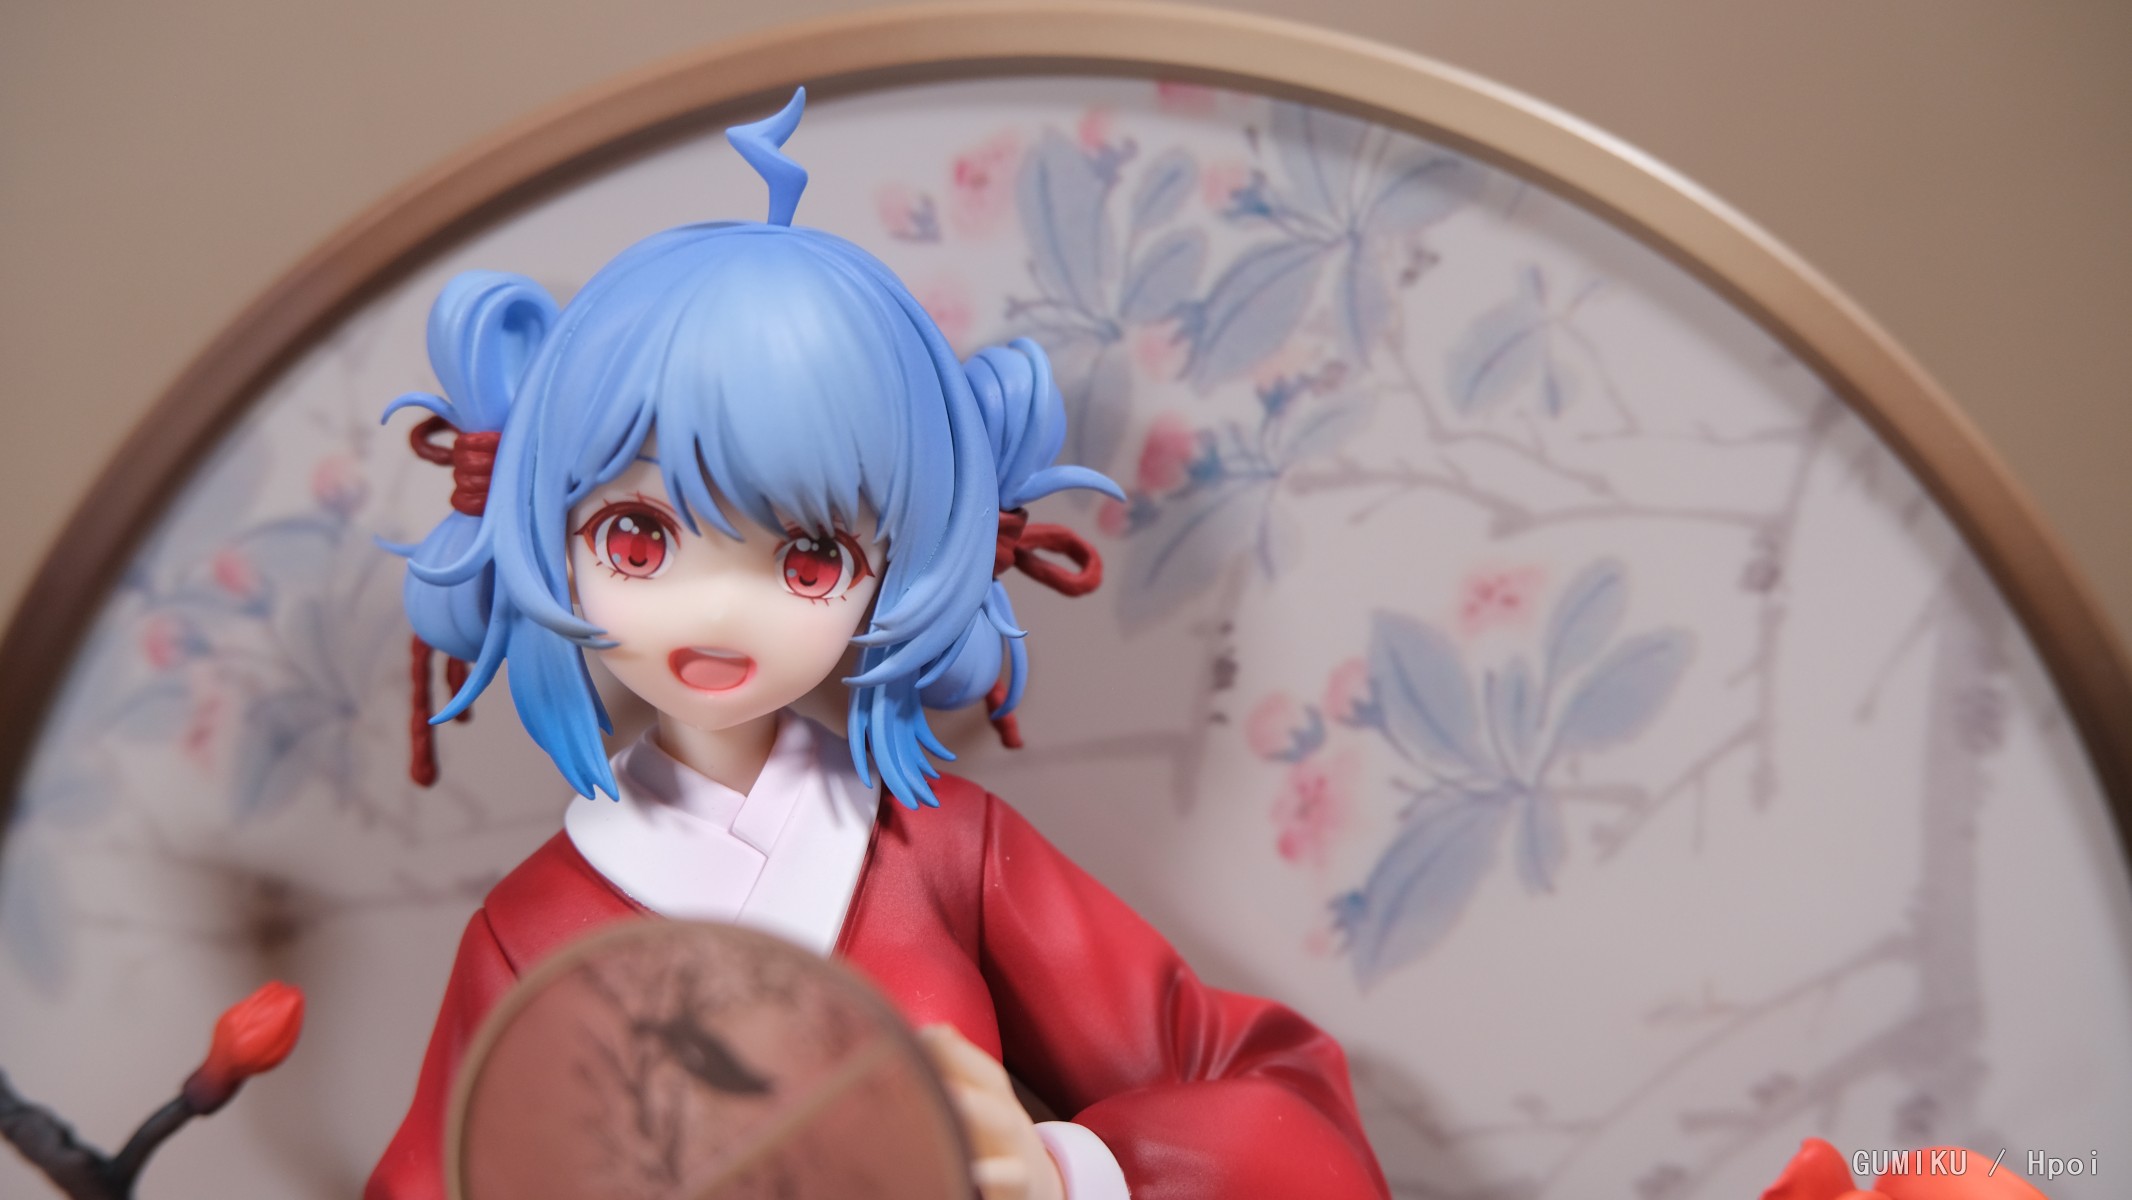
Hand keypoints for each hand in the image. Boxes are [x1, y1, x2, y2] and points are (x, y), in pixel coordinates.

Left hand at [917, 1023, 1064, 1199]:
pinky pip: (1010, 1175)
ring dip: (977, 1106)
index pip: (979, 1066)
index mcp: (998, 1100)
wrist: (1044, 1188)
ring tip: (950, 1095)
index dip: (954, 1047)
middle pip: (990, 1083)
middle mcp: (1010, 1117)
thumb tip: (935, 1029)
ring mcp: (1018, 1148)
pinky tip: (972, 1170)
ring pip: (1002, 1123)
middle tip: (927, 1043)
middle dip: (962, 1060)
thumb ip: (961, 1073)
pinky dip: (993, 1171)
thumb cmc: (999, 1145)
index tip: (924, 1031)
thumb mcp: (987, 1108)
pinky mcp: (1022, 1183)